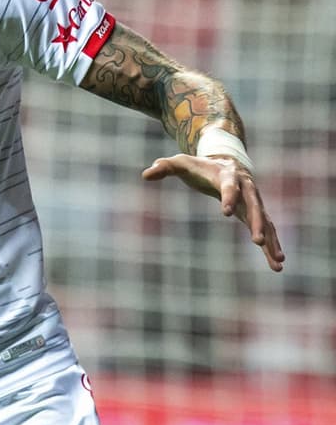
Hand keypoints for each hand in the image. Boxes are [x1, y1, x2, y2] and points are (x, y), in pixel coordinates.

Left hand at [143, 153, 284, 271]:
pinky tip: (276, 264)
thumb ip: (164, 167)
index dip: (229, 198)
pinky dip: (272, 245)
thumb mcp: (180, 162)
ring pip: (265, 222)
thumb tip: (145, 174)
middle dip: (257, 224)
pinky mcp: (255, 213)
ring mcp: (254, 201)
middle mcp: (247, 188)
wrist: (226, 160)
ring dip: (271, 240)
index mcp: (227, 175)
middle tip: (257, 242)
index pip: (230, 187)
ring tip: (278, 262)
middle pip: (254, 206)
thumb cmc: (199, 165)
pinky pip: (267, 229)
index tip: (226, 213)